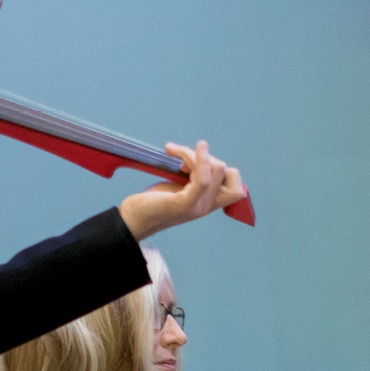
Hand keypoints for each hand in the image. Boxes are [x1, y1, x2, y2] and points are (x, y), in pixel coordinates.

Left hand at [117, 140, 246, 240]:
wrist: (132, 220)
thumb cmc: (152, 202)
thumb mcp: (178, 187)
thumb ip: (193, 176)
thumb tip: (198, 154)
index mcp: (207, 202)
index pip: (237, 188)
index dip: (224, 171)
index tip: (196, 166)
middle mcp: (206, 206)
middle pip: (227, 172)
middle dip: (205, 156)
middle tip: (179, 156)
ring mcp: (197, 206)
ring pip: (215, 170)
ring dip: (193, 154)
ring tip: (172, 152)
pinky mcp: (185, 204)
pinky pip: (203, 179)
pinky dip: (197, 159)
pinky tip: (178, 150)